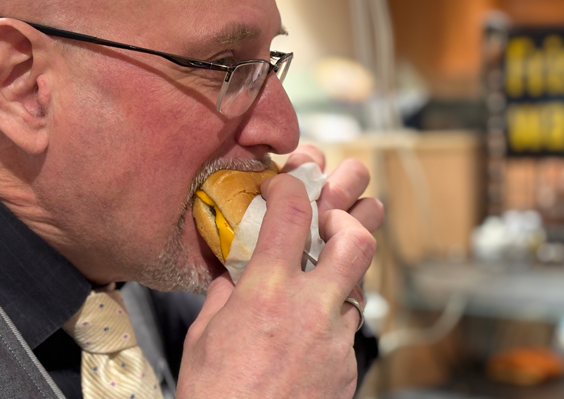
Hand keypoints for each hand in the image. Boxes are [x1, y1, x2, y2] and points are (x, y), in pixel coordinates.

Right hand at [177, 145, 379, 397]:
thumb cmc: (217, 398)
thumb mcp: (204, 338)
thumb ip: (225, 296)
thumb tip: (237, 273)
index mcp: (266, 295)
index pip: (291, 215)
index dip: (291, 188)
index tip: (286, 187)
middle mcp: (310, 310)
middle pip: (356, 241)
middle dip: (350, 218)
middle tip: (333, 219)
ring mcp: (335, 339)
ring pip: (359, 282)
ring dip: (345, 265)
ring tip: (327, 263)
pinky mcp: (348, 366)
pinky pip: (350, 324)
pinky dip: (335, 313)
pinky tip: (313, 323)